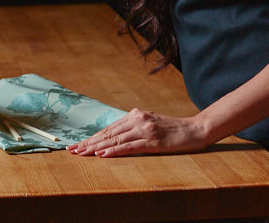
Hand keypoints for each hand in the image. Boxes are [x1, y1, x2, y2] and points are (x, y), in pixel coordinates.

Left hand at [67, 108, 212, 157]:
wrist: (195, 129)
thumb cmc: (173, 129)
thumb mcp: (151, 124)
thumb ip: (134, 127)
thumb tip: (114, 136)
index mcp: (136, 114)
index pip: (109, 129)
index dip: (92, 138)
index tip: (78, 145)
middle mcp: (138, 119)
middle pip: (109, 134)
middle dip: (89, 143)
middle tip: (72, 150)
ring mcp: (146, 130)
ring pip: (116, 140)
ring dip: (97, 148)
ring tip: (82, 154)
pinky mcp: (153, 141)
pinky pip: (130, 147)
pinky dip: (114, 151)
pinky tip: (103, 155)